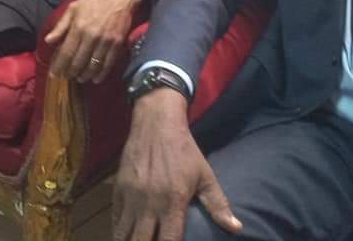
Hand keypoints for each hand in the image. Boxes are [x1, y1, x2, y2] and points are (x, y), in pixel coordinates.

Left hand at [45, 0, 144, 83]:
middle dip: (70, 73)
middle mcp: (91, 37)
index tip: (54, 75)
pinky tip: (95, 79)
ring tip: (79, 78)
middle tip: (66, 78)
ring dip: (84, 76)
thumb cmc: (95, 1)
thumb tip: (48, 41)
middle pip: (78, 62)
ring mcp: (106, 42)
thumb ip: (61, 25)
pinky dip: (101, 74)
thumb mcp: (74, 8)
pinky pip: (108, 64)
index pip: (66, 53)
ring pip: (93, 66)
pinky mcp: (117, 44)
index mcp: (79, 27)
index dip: (59, 66)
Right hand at [113, 89, 241, 240]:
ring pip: (123, 234)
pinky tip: (124, 235)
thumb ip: (218, 204)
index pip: (169, 240)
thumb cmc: (184, 151)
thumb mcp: (205, 175)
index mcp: (174, 201)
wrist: (157, 124)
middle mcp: (150, 203)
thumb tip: (237, 228)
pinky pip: (115, 219)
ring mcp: (131, 197)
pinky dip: (119, 230)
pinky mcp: (118, 189)